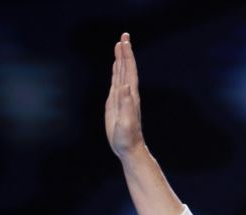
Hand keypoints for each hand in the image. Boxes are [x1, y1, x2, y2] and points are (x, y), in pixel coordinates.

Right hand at [105, 32, 144, 159]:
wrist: (129, 148)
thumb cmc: (127, 138)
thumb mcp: (126, 122)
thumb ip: (126, 104)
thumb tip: (126, 86)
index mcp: (130, 95)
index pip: (129, 71)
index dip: (127, 55)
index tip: (124, 41)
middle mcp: (127, 94)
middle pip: (126, 68)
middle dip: (125, 51)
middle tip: (124, 35)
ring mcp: (122, 97)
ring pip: (121, 73)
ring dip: (120, 59)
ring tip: (119, 45)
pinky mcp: (116, 103)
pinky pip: (115, 82)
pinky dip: (115, 72)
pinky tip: (115, 66)